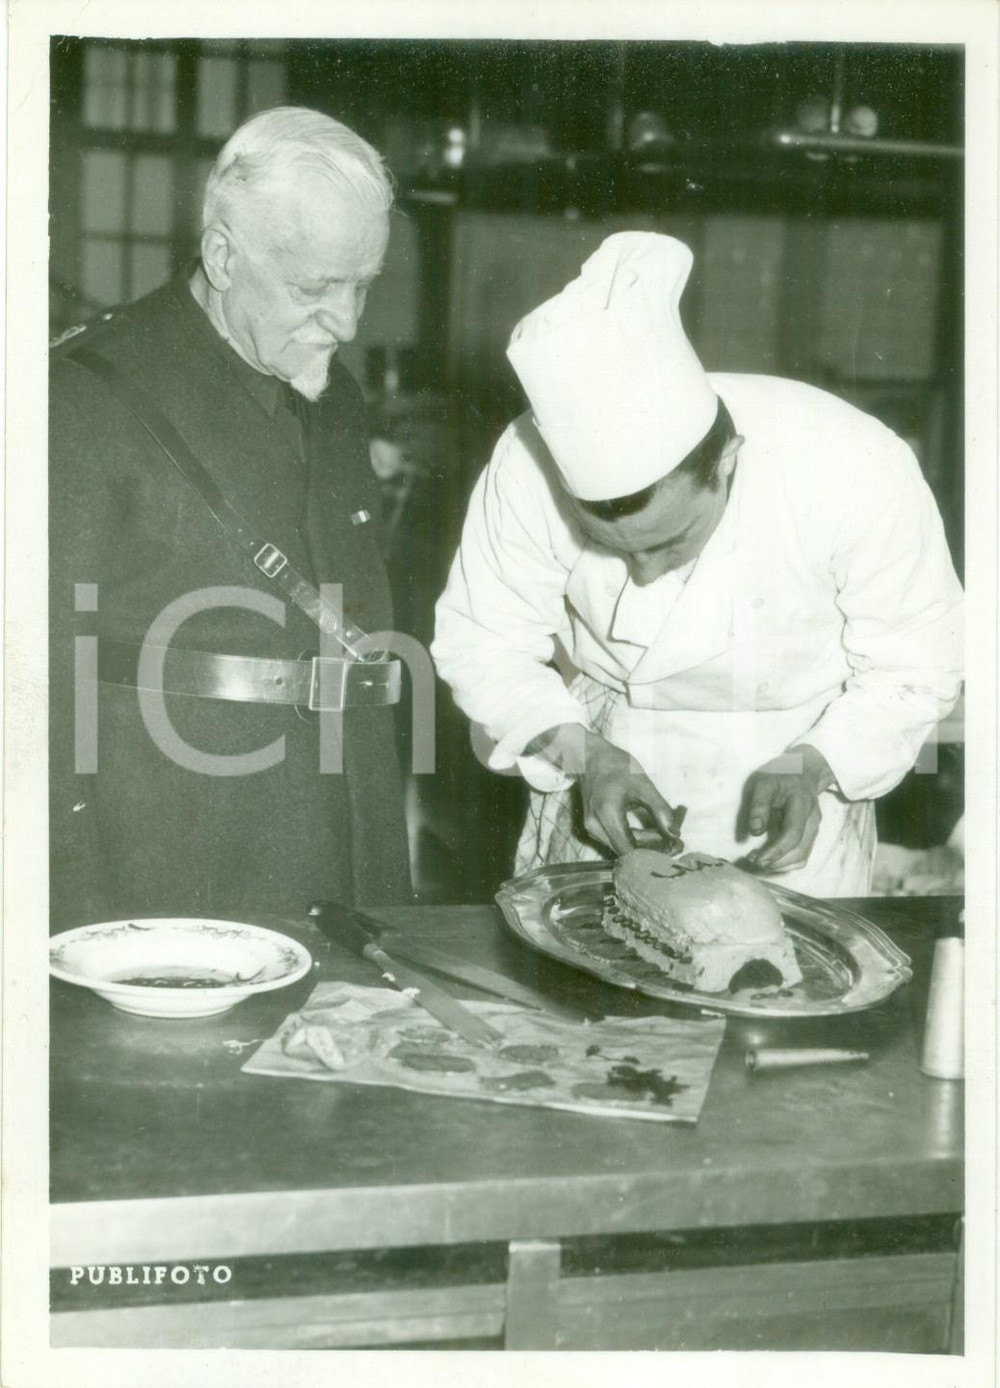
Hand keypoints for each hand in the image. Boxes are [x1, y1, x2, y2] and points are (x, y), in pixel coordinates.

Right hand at [527, 725, 681, 856]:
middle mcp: (595, 827)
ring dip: (642, 844)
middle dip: (650, 848)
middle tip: (673, 840)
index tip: (672, 847)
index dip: (652, 852)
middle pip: (626, 850)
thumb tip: (675, 834)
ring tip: (663, 833)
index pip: (630, 850)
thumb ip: (660, 811)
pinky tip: (649, 830)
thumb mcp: (643, 785)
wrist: (589, 756)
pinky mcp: (592, 827)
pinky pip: (615, 839)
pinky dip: (633, 837)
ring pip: (621, 846)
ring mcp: (591, 829)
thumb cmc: (617, 767)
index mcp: (607, 815)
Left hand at [740, 745, 833, 873]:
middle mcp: (813, 819)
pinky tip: (769, 859)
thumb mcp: (764, 782)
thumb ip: (759, 805)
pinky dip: (785, 862)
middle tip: (752, 862)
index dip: (776, 850)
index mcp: (802, 803)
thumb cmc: (780, 775)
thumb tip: (755, 831)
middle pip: (800, 850)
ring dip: (780, 865)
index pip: (793, 833)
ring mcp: (814, 828)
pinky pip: (801, 855)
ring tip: (757, 861)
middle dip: (776, 862)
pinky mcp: (810, 835)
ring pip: (802, 857)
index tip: (758, 860)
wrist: (803, 771)